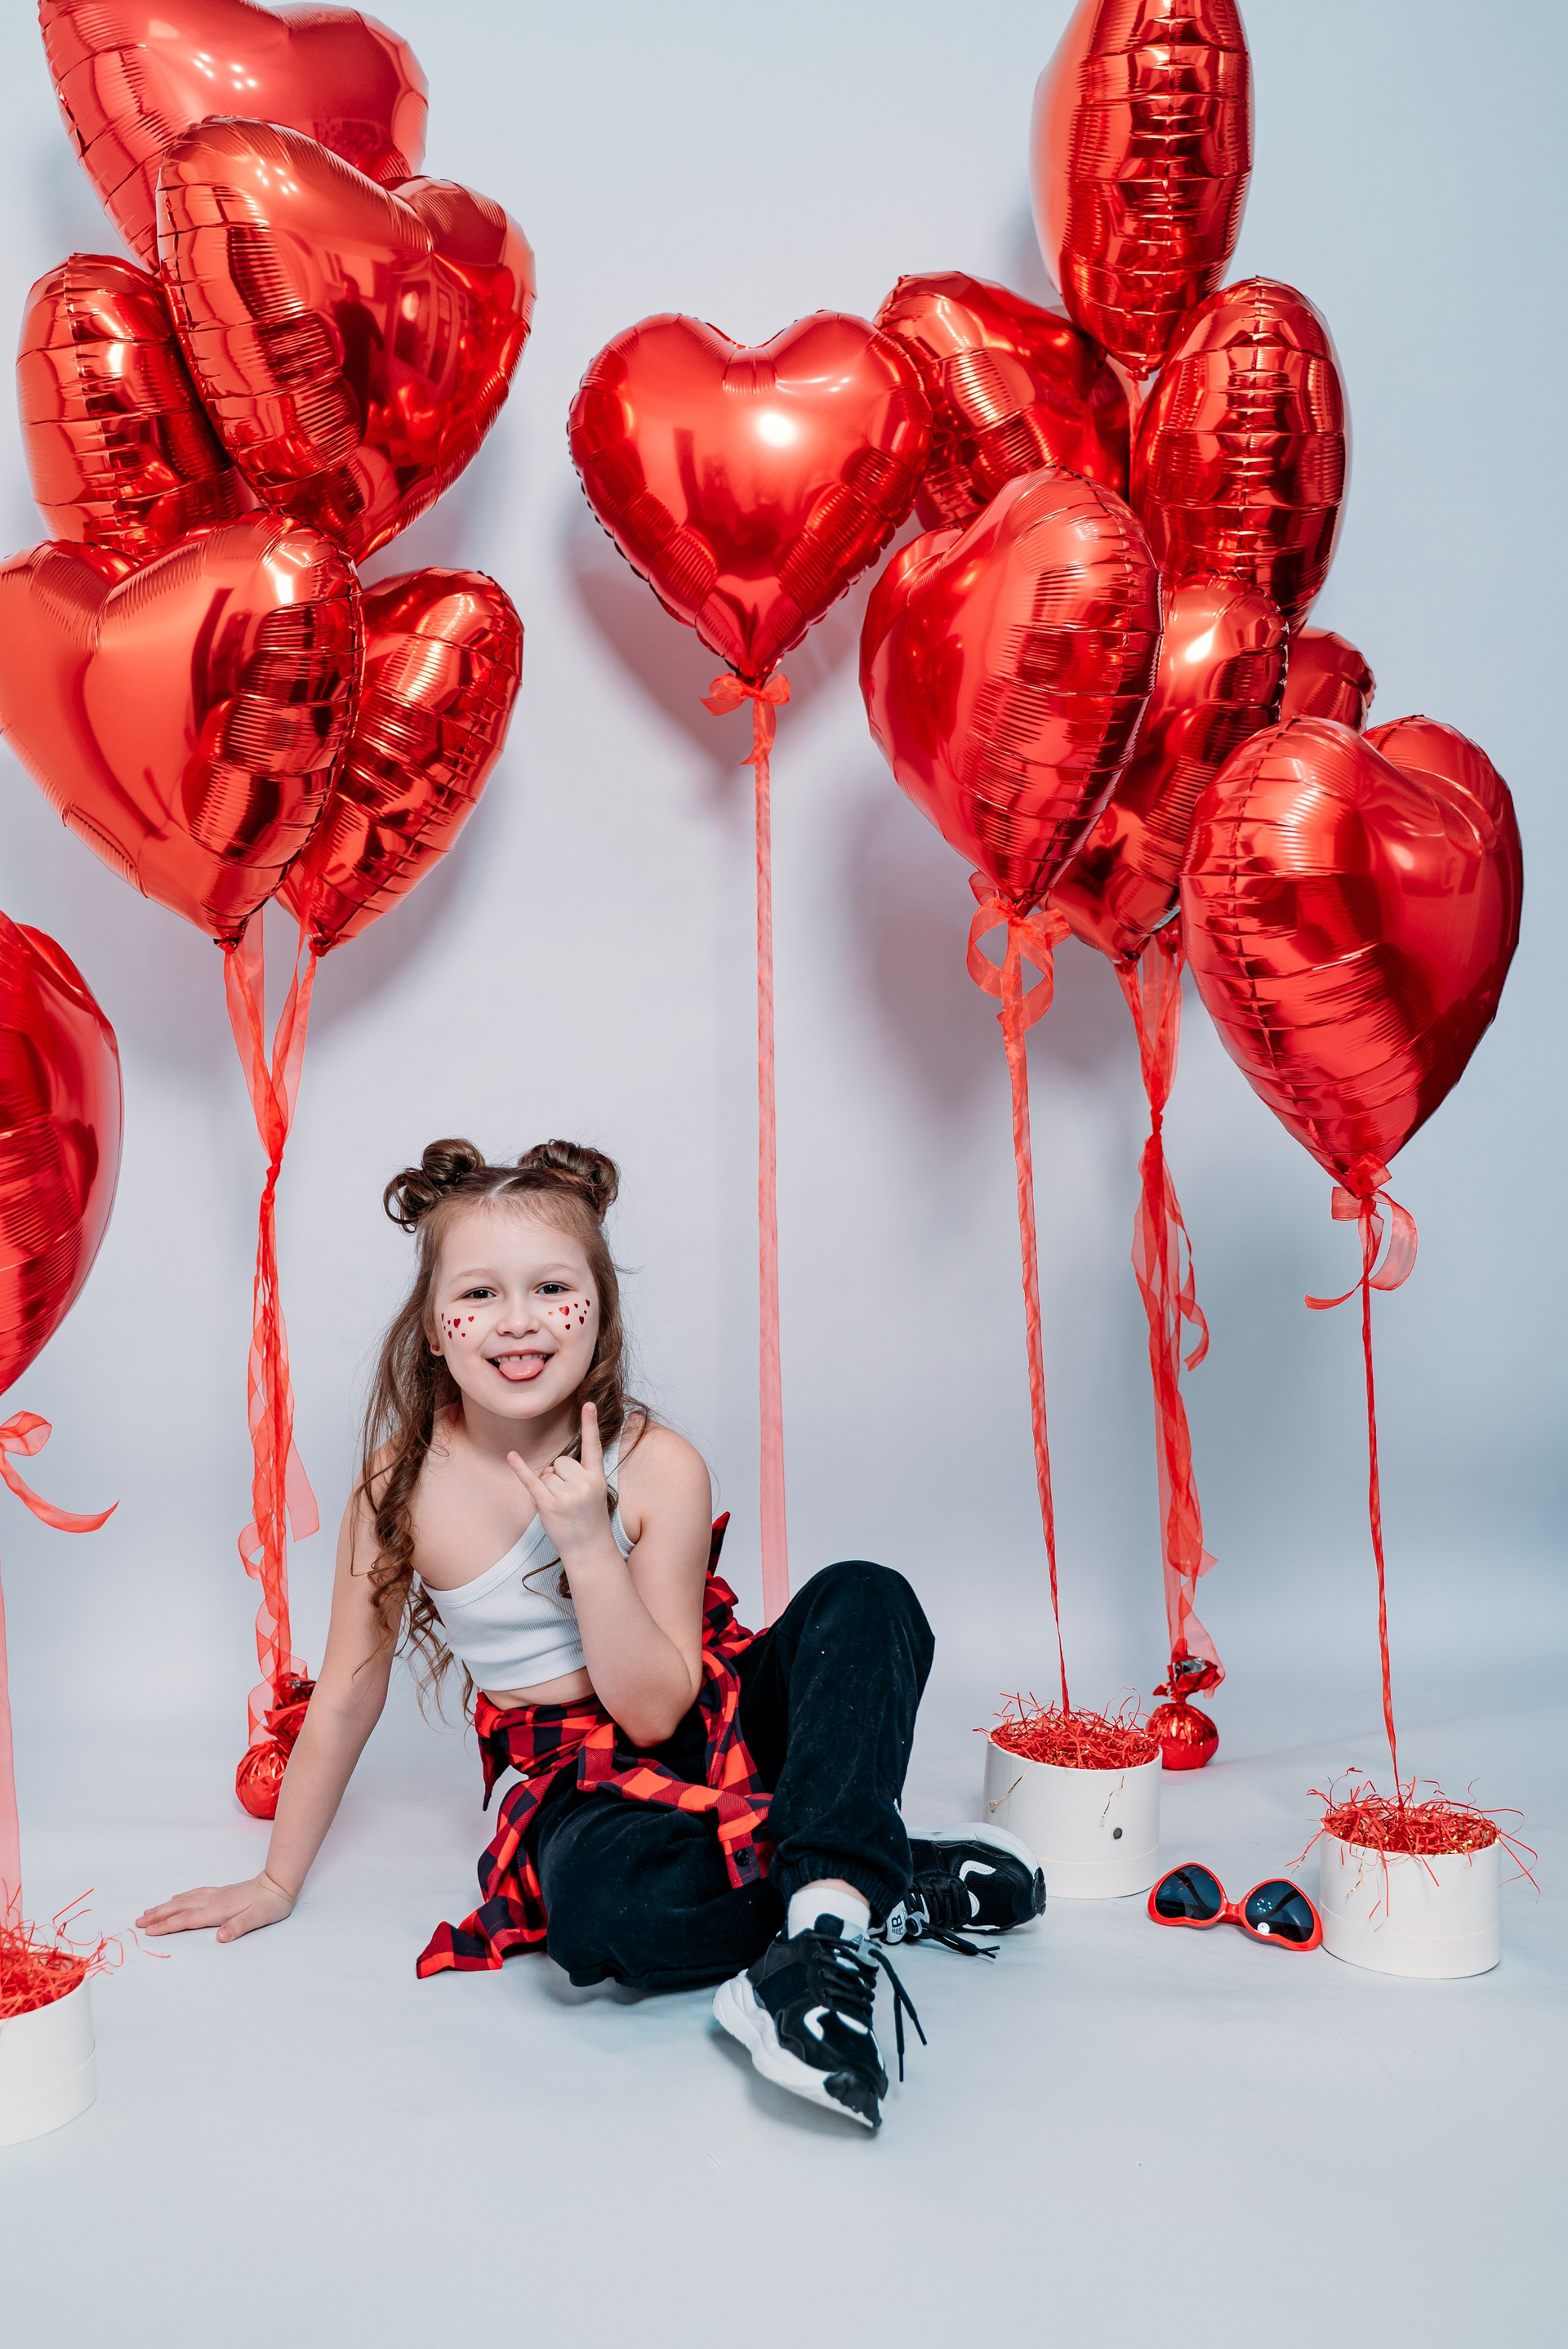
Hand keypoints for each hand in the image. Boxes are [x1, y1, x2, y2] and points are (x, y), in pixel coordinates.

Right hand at [135, 1870, 295, 1942]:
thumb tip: (220, 1937)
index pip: (187, 1919)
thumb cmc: (269, 1905)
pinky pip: (195, 1894)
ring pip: (185, 1900)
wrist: (279, 1884)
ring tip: (149, 1911)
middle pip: (180, 1908)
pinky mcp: (222, 1892)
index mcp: (218, 1910)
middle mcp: (213, 1900)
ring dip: (166, 1906)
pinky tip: (176, 1898)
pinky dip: (182, 1897)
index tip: (149, 1932)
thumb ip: (238, 1927)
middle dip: (158, 1916)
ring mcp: (216, 1894)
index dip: (167, 1926)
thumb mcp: (257, 1919)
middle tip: (139, 1922)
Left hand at [507, 1401, 615, 1568]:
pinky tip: (511, 1456)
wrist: (590, 1551)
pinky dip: (520, 1469)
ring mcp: (566, 1495)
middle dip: (558, 1477)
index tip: (588, 1402)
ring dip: (547, 1488)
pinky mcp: (548, 1505)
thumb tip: (548, 1470)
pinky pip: (531, 1481)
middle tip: (569, 1500)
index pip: (593, 1446)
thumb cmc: (590, 1521)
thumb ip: (578, 1475)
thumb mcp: (595, 1494)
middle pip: (560, 1461)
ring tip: (561, 1507)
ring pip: (546, 1474)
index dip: (590, 1423)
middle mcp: (583, 1483)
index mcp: (598, 1478)